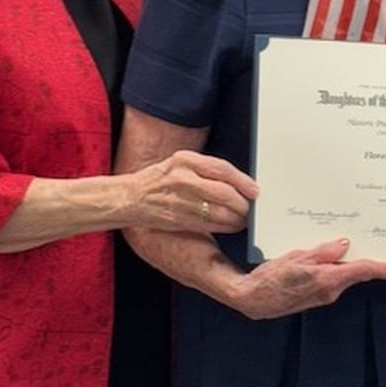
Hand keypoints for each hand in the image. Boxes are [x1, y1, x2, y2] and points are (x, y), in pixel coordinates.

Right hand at [128, 149, 257, 233]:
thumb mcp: (179, 163)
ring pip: (220, 212)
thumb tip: (238, 181)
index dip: (243, 181)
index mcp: (185, 160)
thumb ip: (206, 169)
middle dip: (243, 203)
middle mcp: (183, 179)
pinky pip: (210, 225)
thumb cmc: (158, 180)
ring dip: (237, 218)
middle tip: (251, 206)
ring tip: (243, 218)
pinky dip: (225, 226)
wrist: (130, 197)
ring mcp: (180, 201)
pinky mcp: (179, 220)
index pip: (222, 169)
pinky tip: (231, 225)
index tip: (255, 190)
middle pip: (224, 193)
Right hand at [223, 238, 385, 319]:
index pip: (362, 271)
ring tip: (348, 246)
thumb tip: (344, 245)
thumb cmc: (270, 279)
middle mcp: (330, 290)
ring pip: (344, 276)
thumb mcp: (296, 257)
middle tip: (375, 245)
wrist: (254, 300)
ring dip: (349, 264)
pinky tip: (329, 258)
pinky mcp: (317, 296)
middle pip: (356, 273)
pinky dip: (336, 269)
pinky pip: (333, 280)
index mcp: (328, 279)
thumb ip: (323, 252)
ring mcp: (324, 295)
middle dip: (366, 261)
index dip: (381, 268)